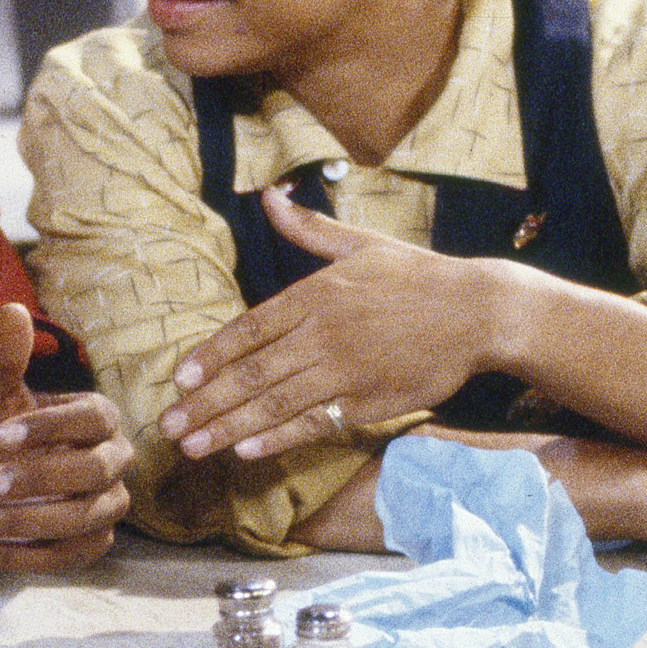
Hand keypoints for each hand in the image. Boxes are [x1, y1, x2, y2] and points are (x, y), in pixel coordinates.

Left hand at [0, 301, 130, 569]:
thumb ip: (5, 357)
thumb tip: (10, 310)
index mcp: (99, 418)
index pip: (92, 419)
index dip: (50, 427)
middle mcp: (114, 462)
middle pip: (93, 474)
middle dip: (38, 480)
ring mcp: (106, 508)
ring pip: (80, 522)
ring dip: (22, 523)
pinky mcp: (89, 546)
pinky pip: (62, 559)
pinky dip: (13, 558)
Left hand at [161, 189, 495, 459]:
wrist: (478, 312)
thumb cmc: (418, 276)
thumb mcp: (361, 243)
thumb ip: (309, 229)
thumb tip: (271, 196)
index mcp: (316, 295)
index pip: (248, 330)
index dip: (210, 356)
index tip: (180, 378)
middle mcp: (323, 335)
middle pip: (251, 373)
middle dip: (204, 403)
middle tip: (168, 425)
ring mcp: (345, 372)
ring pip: (274, 404)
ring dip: (228, 427)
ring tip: (193, 446)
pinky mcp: (368, 402)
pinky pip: (314, 424)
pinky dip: (278, 438)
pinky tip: (246, 451)